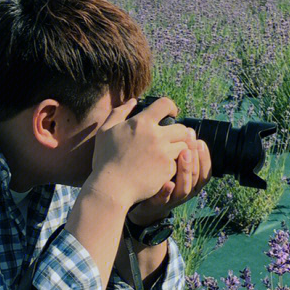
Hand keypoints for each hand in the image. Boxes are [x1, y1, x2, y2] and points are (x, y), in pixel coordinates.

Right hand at [87, 96, 195, 212]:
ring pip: (184, 146)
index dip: (171, 107)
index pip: (165, 104)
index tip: (171, 113)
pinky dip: (174, 164)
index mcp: (142, 123)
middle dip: (178, 132)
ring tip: (169, 153)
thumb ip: (119, 113)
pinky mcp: (168, 169)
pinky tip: (164, 168)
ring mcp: (164, 153)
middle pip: (181, 128)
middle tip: (171, 138)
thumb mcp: (105, 131)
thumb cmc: (105, 159)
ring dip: (179, 148)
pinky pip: (179, 163)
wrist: (111, 188)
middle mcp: (156, 136)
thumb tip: (133, 101)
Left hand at [128, 131, 211, 227]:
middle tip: (191, 144)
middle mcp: (186, 191)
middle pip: (196, 177)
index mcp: (192, 182)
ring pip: (184, 188)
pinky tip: (167, 182)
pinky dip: (166, 192)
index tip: (200, 141)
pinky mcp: (157, 204)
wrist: (142, 200)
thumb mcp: (173, 164)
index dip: (205, 157)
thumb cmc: (160, 177)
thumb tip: (188, 129)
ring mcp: (173, 199)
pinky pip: (163, 199)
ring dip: (185, 171)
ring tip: (183, 155)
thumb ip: (180, 152)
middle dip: (195, 159)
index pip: (205, 170)